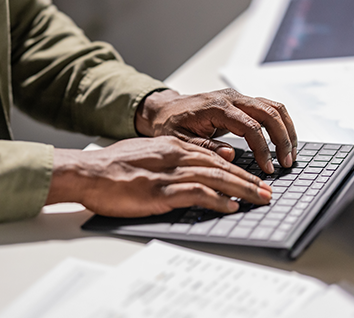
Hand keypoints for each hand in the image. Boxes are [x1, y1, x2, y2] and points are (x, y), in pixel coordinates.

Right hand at [46, 136, 271, 216]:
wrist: (87, 171)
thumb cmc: (110, 166)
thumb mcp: (144, 153)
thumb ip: (170, 156)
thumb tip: (191, 165)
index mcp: (171, 147)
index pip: (212, 156)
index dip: (236, 168)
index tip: (251, 179)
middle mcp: (174, 156)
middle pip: (220, 165)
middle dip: (247, 179)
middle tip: (266, 191)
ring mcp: (167, 173)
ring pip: (215, 177)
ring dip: (241, 189)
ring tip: (259, 199)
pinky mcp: (159, 191)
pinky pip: (196, 193)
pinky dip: (217, 200)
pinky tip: (230, 206)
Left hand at [135, 89, 297, 173]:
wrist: (165, 109)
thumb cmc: (170, 124)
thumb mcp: (180, 140)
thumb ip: (204, 147)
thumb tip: (230, 155)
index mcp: (217, 107)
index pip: (251, 127)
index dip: (262, 149)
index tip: (267, 168)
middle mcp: (232, 98)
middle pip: (269, 113)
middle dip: (282, 139)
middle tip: (286, 163)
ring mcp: (239, 98)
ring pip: (274, 107)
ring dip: (286, 130)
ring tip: (290, 154)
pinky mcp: (242, 102)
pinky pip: (269, 108)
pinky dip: (281, 124)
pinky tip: (283, 142)